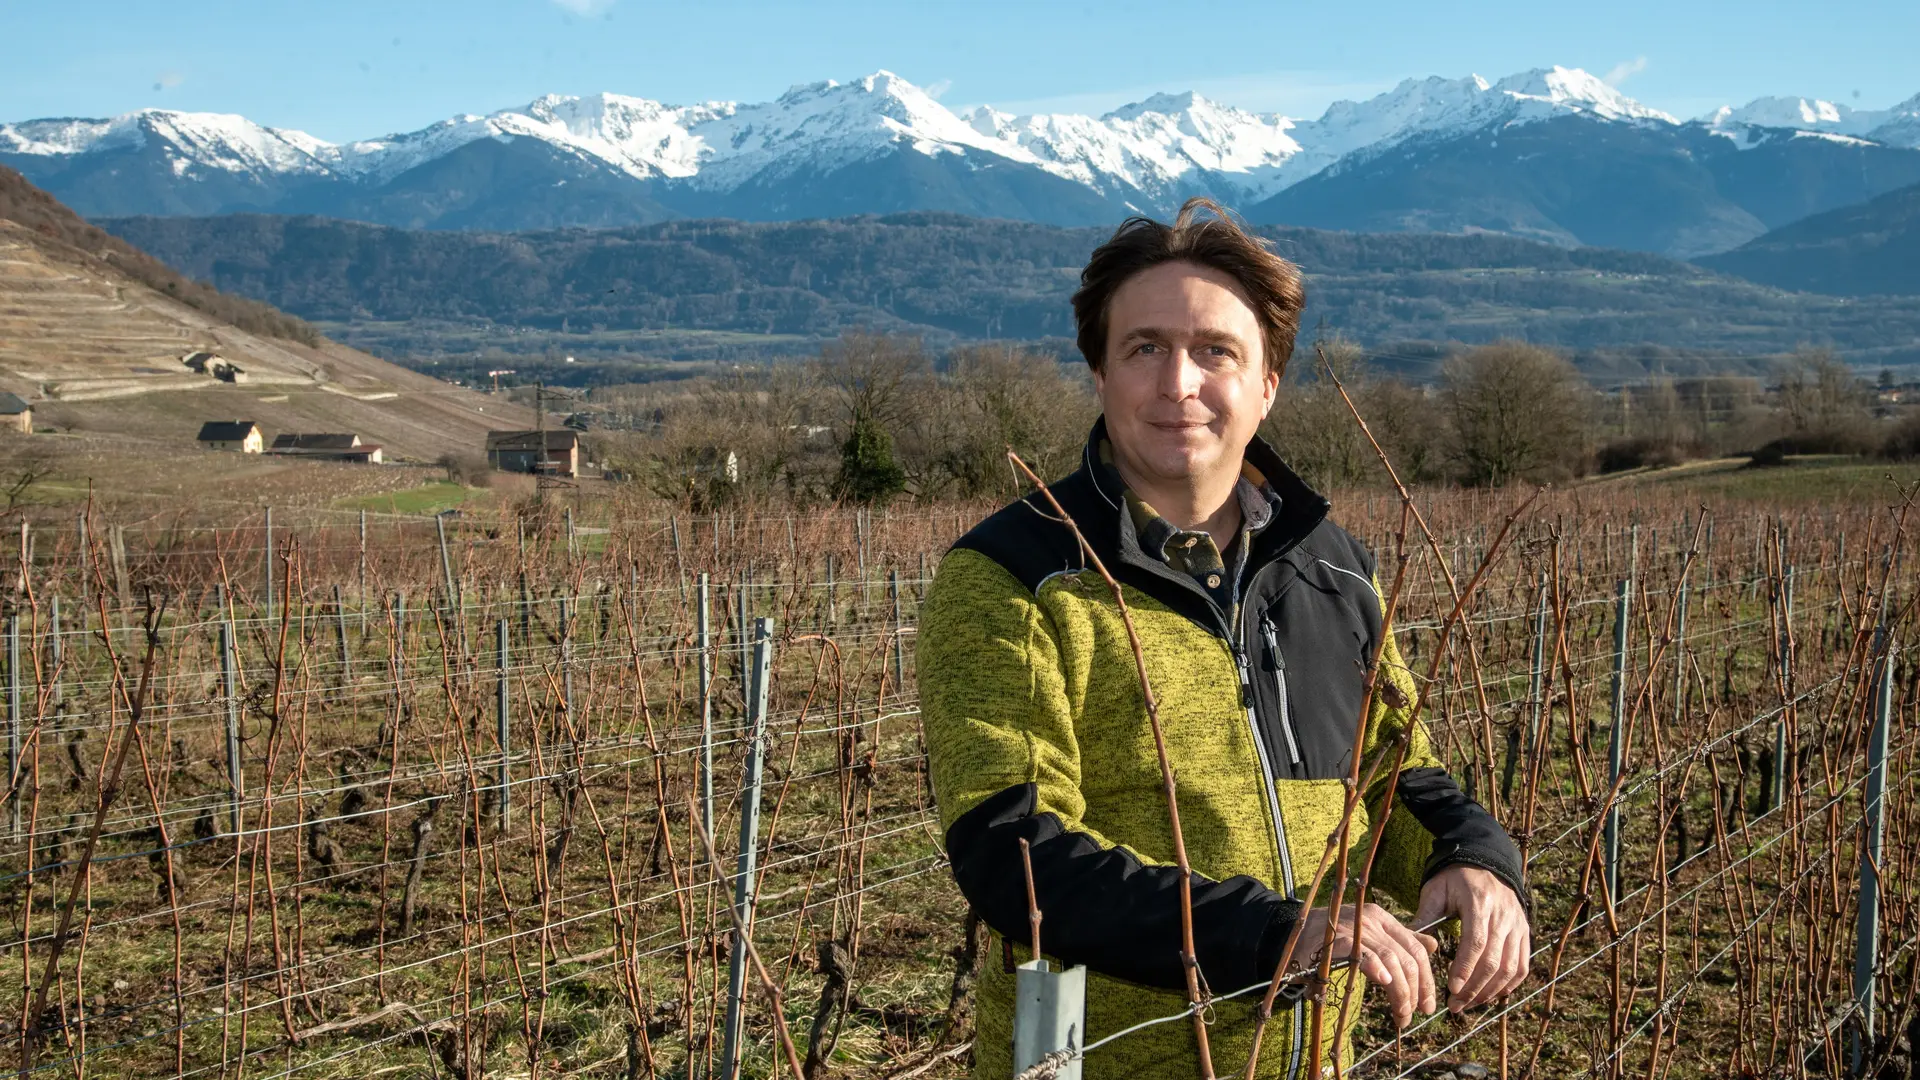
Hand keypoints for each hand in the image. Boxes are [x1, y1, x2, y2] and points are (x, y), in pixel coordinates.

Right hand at [1295, 902, 1438, 1028]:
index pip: (1416, 948)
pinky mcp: (1337, 939)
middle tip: (1412, 1015)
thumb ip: (1400, 940)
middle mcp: (1371, 920)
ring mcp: (1354, 929)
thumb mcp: (1369, 936)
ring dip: (1400, 993)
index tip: (1427, 1004)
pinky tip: (1384, 982)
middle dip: (1416, 991)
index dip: (1426, 978)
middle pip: (1408, 958)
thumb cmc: (1329, 940)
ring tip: (1400, 1014)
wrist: (1289, 934)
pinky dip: (1376, 968)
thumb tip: (1433, 945)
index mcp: (1382, 918)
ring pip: (1391, 961)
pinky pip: (1363, 954)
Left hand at [1414, 865, 1529, 1011]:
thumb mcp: (1435, 890)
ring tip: (1468, 1004)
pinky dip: (1508, 985)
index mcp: (1479, 902)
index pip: (1476, 942)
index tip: (1451, 989)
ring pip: (1510, 968)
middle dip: (1474, 988)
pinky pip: (1522, 965)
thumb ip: (1424, 917)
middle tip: (1455, 1005)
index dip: (1465, 968)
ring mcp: (1517, 925)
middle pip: (1494, 961)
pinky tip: (1490, 995)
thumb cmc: (1454, 878)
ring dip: (1490, 991)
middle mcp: (1503, 915)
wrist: (1484, 860)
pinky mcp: (1524, 932)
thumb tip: (1406, 944)